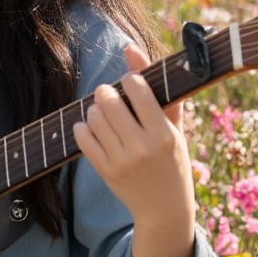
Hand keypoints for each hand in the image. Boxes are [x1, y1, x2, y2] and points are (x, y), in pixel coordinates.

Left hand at [72, 44, 195, 256]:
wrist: (165, 209)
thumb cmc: (173, 160)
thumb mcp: (174, 127)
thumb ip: (159, 88)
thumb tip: (131, 48)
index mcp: (165, 135)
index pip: (138, 89)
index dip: (130, 80)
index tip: (131, 84)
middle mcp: (142, 148)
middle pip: (109, 101)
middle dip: (106, 92)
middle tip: (110, 95)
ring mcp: (122, 162)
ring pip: (94, 118)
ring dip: (95, 110)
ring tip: (105, 114)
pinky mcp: (105, 172)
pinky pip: (83, 139)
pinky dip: (83, 128)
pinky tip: (92, 128)